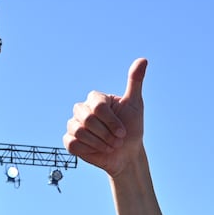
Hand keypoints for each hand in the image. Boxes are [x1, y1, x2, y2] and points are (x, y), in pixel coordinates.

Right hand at [64, 58, 146, 176]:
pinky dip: (88, 149)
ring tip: (110, 146)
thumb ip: (135, 82)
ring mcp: (74, 124)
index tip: (123, 131)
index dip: (111, 121)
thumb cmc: (131, 129)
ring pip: (79, 131)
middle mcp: (82, 109)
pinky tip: (97, 150)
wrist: (127, 154)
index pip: (98, 107)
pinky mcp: (70, 141)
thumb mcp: (136, 105)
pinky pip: (72, 143)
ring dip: (99, 143)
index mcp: (96, 99)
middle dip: (106, 134)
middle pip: (87, 119)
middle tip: (117, 141)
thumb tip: (143, 59)